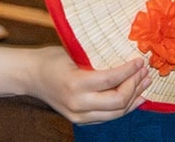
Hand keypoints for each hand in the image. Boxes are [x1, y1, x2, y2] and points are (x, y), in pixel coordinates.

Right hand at [31, 47, 150, 124]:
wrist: (30, 76)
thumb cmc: (50, 59)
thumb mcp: (71, 52)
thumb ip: (95, 59)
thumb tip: (124, 54)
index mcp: (74, 83)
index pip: (110, 80)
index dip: (129, 71)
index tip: (139, 62)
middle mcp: (77, 103)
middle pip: (117, 101)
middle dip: (134, 86)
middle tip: (145, 73)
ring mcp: (78, 115)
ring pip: (116, 113)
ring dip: (133, 99)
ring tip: (144, 85)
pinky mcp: (80, 121)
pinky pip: (108, 118)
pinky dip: (124, 108)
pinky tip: (134, 98)